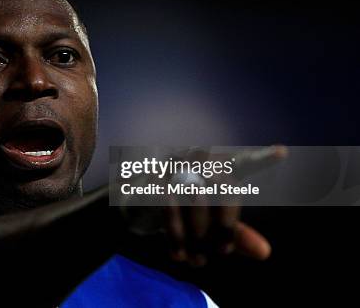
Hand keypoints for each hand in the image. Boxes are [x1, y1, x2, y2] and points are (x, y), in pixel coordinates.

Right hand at [117, 145, 287, 266]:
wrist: (132, 204)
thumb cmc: (177, 210)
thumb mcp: (207, 223)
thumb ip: (234, 234)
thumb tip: (264, 253)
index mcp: (215, 167)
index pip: (241, 163)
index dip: (260, 159)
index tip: (282, 153)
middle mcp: (196, 160)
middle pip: (223, 190)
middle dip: (225, 229)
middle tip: (223, 254)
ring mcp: (173, 167)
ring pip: (197, 201)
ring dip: (199, 238)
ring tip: (199, 261)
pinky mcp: (152, 181)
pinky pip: (171, 210)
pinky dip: (176, 238)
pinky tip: (180, 255)